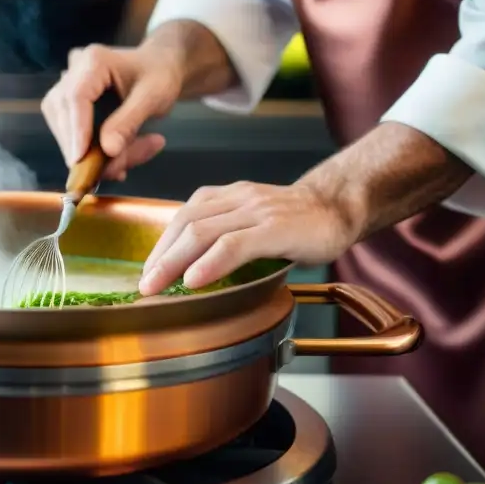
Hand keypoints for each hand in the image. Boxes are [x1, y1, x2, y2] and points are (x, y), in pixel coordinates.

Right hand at [40, 42, 179, 180]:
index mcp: (94, 62)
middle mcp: (73, 72)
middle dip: (86, 149)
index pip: (76, 97)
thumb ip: (130, 122)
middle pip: (64, 115)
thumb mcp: (153, 97)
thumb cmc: (159, 75)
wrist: (157, 68)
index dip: (77, 130)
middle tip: (119, 171)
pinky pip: (70, 134)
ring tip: (124, 165)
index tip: (81, 160)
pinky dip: (91, 152)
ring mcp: (66, 89)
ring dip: (89, 154)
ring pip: (63, 128)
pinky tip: (117, 160)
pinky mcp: (67, 107)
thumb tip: (109, 151)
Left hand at [139, 181, 361, 294]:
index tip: (147, 272)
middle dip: (159, 257)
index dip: (160, 245)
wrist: (340, 206)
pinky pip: (234, 244)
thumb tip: (191, 271)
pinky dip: (209, 263)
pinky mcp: (275, 228)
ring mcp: (256, 211)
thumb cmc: (296, 222)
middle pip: (186, 224)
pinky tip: (194, 280)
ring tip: (158, 286)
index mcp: (227, 197)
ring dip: (174, 262)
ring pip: (203, 232)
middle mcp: (237, 198)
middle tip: (144, 285)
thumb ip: (225, 237)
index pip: (183, 218)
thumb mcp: (252, 221)